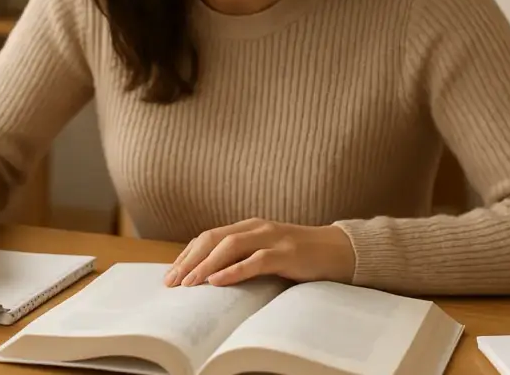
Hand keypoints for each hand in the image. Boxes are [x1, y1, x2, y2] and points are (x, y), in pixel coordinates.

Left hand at [164, 218, 355, 287]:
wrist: (338, 250)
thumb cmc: (299, 256)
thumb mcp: (266, 252)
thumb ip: (242, 257)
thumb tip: (210, 276)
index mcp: (248, 226)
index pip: (208, 237)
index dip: (187, 254)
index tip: (170, 274)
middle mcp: (256, 227)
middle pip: (213, 239)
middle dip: (189, 260)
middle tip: (172, 282)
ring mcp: (272, 238)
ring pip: (230, 247)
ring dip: (206, 265)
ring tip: (189, 283)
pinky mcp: (286, 253)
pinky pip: (255, 261)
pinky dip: (233, 271)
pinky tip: (217, 281)